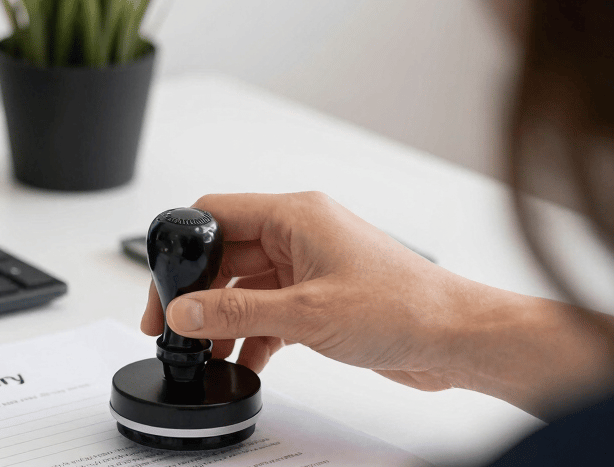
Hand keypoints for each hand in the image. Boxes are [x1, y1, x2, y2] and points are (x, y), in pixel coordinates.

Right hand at [140, 192, 613, 419]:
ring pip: (245, 286)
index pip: (216, 214)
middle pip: (226, 255)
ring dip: (225, 319)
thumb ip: (237, 311)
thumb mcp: (305, 313)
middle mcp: (300, 235)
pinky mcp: (319, 297)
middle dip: (199, 293)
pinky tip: (248, 360)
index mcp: (296, 216)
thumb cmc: (405, 307)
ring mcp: (310, 266)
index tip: (165, 288)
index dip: (183, 250)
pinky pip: (269, 310)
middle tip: (176, 328)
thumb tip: (183, 311)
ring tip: (209, 352)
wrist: (455, 339)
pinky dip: (254, 334)